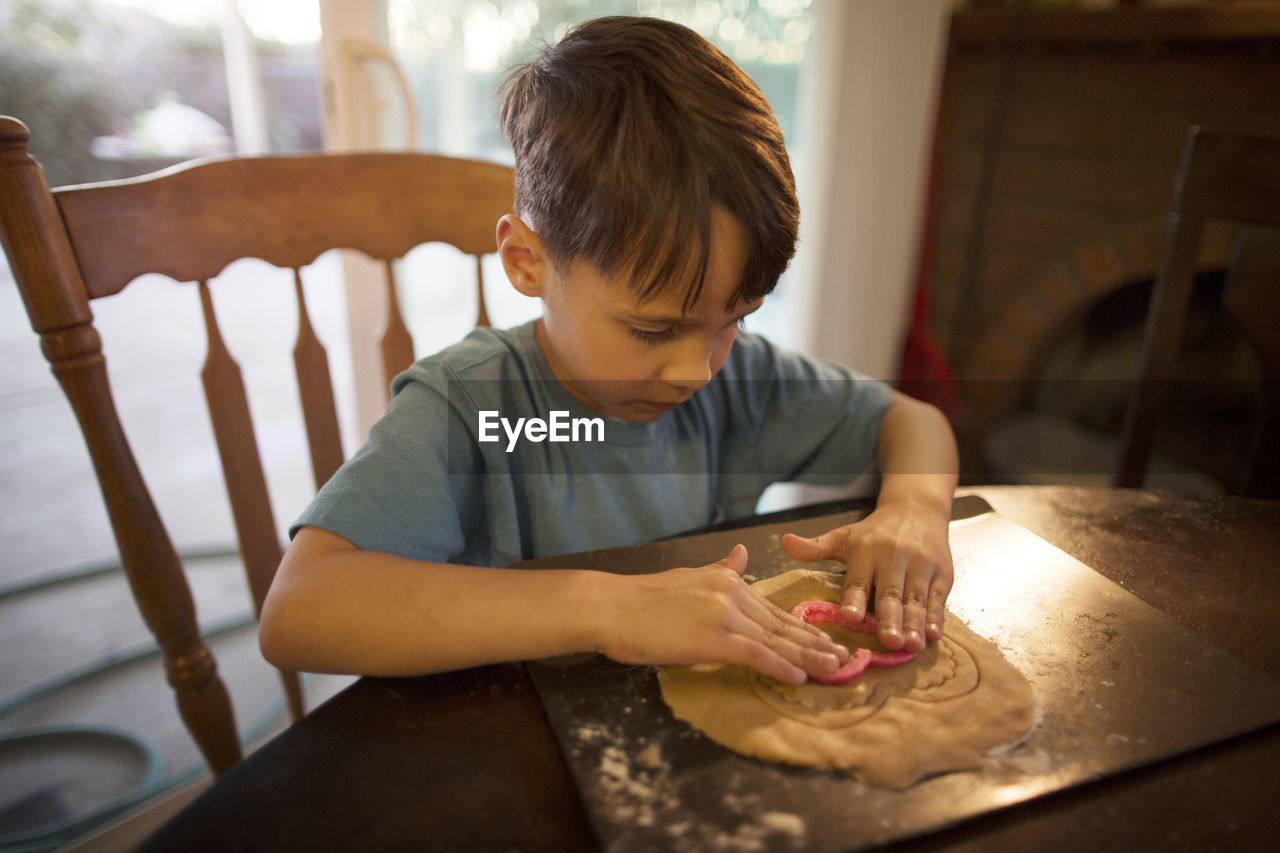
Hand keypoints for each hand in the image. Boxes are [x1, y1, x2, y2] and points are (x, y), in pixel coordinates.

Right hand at [597, 544, 849, 683]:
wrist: (612, 606)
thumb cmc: (641, 599)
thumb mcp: (688, 576)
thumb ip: (720, 569)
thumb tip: (742, 552)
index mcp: (727, 581)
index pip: (772, 608)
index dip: (802, 626)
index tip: (825, 638)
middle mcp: (731, 594)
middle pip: (782, 623)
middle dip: (814, 642)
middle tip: (843, 657)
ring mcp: (724, 615)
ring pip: (776, 639)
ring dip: (808, 657)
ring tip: (834, 668)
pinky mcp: (712, 638)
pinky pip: (755, 654)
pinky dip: (780, 666)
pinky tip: (799, 677)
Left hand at [780, 504, 952, 652]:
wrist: (918, 510)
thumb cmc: (875, 532)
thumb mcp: (844, 535)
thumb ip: (816, 547)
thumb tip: (784, 542)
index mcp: (866, 550)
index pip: (859, 579)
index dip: (854, 598)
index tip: (850, 616)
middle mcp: (894, 557)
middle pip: (891, 592)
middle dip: (890, 618)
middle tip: (888, 641)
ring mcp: (921, 565)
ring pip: (916, 598)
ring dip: (915, 623)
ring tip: (911, 645)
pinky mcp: (942, 573)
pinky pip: (938, 598)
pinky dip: (936, 617)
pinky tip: (933, 635)